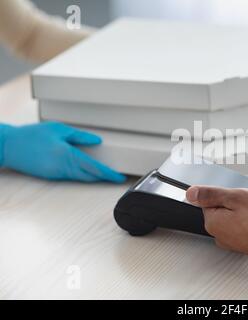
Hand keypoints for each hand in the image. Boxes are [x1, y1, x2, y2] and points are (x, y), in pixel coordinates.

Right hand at [0, 122, 125, 182]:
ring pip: (81, 178)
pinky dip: (83, 175)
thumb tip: (97, 141)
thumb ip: (80, 136)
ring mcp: (56, 174)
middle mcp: (62, 168)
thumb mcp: (58, 129)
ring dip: (95, 177)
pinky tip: (89, 172)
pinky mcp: (51, 176)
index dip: (109, 174)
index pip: (94, 167)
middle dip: (105, 178)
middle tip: (118, 176)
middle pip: (90, 176)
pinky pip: (72, 177)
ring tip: (108, 174)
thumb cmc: (31, 135)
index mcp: (66, 155)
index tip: (119, 177)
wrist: (8, 146)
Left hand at [186, 185, 247, 261]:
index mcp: (213, 223)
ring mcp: (233, 243)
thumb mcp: (237, 197)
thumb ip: (211, 195)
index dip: (226, 193)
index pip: (208, 200)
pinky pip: (243, 227)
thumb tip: (190, 194)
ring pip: (233, 217)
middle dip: (236, 202)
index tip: (239, 195)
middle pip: (221, 209)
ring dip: (245, 211)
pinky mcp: (245, 245)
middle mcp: (220, 236)